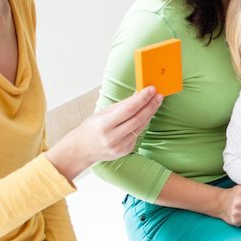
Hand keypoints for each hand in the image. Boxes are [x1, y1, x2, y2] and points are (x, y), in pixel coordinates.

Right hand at [46, 87, 163, 180]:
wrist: (81, 149)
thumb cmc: (91, 128)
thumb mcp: (102, 114)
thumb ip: (121, 106)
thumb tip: (138, 94)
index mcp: (104, 125)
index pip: (128, 110)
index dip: (142, 99)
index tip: (151, 89)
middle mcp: (112, 137)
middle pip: (138, 119)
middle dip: (150, 105)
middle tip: (158, 95)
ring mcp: (120, 146)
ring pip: (140, 127)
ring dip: (150, 114)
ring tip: (156, 102)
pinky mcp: (125, 151)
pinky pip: (137, 135)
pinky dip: (142, 124)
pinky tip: (146, 115)